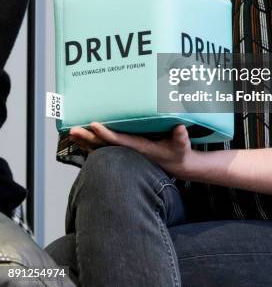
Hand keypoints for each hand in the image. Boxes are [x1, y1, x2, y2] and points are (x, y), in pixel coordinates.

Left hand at [69, 122, 198, 179]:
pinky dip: (92, 144)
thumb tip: (180, 128)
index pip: (119, 141)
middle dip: (88, 137)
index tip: (93, 125)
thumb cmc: (178, 153)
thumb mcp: (182, 146)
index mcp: (140, 148)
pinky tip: (82, 139)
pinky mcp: (126, 152)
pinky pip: (105, 148)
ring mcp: (126, 153)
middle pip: (104, 145)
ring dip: (86, 141)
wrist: (177, 165)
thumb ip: (181, 138)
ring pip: (101, 147)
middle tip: (73, 130)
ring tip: (71, 133)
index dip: (105, 133)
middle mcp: (129, 152)